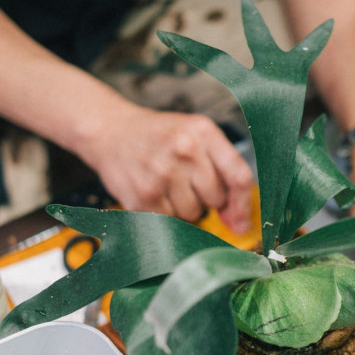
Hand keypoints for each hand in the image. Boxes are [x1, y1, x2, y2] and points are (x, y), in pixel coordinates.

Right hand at [79, 107, 253, 233]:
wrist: (111, 131)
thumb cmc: (159, 136)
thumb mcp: (195, 134)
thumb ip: (222, 167)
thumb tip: (238, 219)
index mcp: (203, 131)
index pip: (238, 176)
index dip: (243, 205)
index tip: (242, 223)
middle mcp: (184, 150)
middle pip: (216, 199)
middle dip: (208, 200)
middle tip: (189, 184)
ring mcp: (161, 174)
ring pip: (193, 214)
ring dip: (185, 208)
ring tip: (169, 186)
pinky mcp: (142, 196)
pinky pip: (169, 221)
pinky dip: (165, 215)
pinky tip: (155, 194)